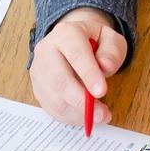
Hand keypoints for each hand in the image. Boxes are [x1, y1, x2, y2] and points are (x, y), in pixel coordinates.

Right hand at [30, 8, 126, 128]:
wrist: (73, 42)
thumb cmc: (95, 42)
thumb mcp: (111, 40)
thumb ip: (112, 52)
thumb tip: (105, 66)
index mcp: (66, 33)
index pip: (76, 54)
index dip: (88, 74)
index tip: (102, 92)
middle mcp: (46, 50)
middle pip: (59, 80)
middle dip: (81, 101)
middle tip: (102, 114)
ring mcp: (39, 70)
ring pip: (54, 98)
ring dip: (77, 113)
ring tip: (98, 116)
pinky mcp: (37, 87)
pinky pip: (50, 107)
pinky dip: (69, 117)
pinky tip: (84, 117)